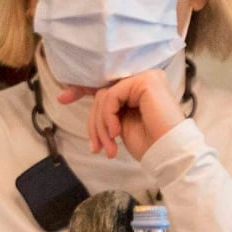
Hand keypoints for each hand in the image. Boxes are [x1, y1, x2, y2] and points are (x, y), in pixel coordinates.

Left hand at [57, 69, 185, 162]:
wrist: (169, 154)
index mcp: (139, 88)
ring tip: (108, 147)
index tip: (62, 99)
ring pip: (103, 96)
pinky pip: (111, 96)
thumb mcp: (119, 123)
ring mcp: (145, 77)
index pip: (105, 85)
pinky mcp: (145, 81)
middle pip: (102, 94)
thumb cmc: (149, 143)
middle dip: (94, 123)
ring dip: (100, 126)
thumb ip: (107, 108)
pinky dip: (107, 117)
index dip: (80, 90)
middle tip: (96, 148)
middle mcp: (143, 78)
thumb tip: (73, 95)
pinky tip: (116, 133)